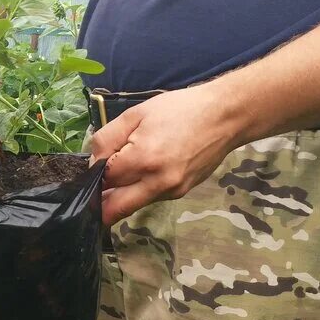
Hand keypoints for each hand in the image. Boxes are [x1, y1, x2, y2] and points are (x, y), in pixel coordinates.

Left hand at [89, 83, 246, 225]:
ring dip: (120, 197)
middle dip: (100, 204)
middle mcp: (157, 183)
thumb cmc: (180, 110)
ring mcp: (171, 191)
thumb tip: (94, 163)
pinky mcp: (181, 193)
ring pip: (133, 205)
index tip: (95, 166)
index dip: (94, 174)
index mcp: (143, 159)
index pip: (104, 180)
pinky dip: (139, 190)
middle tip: (94, 191)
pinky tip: (144, 171)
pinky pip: (150, 198)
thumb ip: (107, 139)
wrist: (225, 116)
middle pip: (114, 210)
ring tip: (121, 174)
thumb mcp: (135, 114)